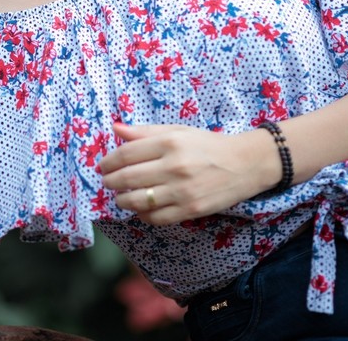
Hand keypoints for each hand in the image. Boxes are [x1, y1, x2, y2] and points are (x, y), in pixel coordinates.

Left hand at [98, 123, 280, 224]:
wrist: (244, 164)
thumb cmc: (208, 145)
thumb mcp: (178, 131)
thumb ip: (145, 132)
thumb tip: (115, 128)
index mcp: (170, 142)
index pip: (126, 154)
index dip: (108, 162)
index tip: (103, 166)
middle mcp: (174, 166)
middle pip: (128, 178)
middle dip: (111, 182)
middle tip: (107, 182)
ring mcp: (182, 191)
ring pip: (138, 201)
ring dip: (122, 200)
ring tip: (121, 197)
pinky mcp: (191, 210)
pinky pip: (156, 218)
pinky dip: (143, 215)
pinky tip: (141, 209)